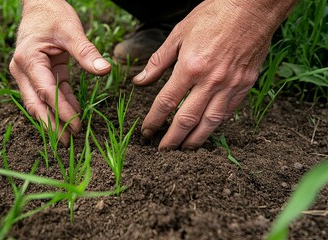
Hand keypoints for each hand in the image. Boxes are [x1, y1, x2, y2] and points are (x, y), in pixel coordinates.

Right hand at [9, 0, 110, 144]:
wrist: (40, 3)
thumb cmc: (53, 14)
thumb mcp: (71, 30)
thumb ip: (86, 51)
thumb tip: (104, 69)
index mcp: (28, 59)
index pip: (46, 91)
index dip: (61, 110)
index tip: (76, 125)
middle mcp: (23, 70)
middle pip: (37, 104)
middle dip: (52, 124)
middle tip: (68, 142)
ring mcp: (28, 73)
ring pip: (41, 102)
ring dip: (55, 119)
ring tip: (69, 136)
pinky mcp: (39, 72)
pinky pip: (51, 92)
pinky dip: (61, 103)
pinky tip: (73, 115)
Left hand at [133, 0, 296, 149]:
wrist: (253, 7)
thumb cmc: (213, 16)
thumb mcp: (178, 34)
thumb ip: (157, 62)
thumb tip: (139, 81)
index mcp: (190, 67)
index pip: (166, 103)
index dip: (154, 120)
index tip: (146, 132)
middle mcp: (210, 81)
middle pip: (187, 119)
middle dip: (172, 139)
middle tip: (163, 151)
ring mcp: (230, 85)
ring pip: (210, 122)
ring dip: (195, 139)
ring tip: (184, 149)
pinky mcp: (245, 85)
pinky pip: (229, 111)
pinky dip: (216, 124)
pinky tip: (207, 130)